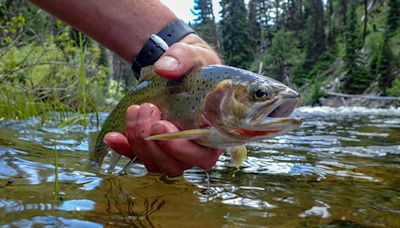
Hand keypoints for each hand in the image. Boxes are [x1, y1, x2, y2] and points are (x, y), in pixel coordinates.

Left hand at [103, 34, 222, 175]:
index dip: (183, 148)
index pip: (204, 157)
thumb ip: (183, 59)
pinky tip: (112, 136)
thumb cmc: (195, 66)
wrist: (179, 67)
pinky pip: (137, 158)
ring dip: (138, 141)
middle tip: (148, 109)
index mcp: (213, 133)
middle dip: (154, 142)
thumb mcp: (194, 55)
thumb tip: (164, 69)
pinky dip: (123, 149)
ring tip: (135, 110)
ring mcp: (172, 150)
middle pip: (175, 165)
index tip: (162, 123)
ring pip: (155, 164)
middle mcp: (194, 148)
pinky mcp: (153, 147)